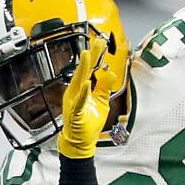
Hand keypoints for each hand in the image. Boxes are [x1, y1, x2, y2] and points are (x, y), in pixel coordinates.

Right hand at [58, 38, 117, 158]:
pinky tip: (87, 83)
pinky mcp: (76, 112)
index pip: (90, 69)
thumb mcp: (102, 102)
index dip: (95, 56)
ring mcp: (74, 101)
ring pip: (79, 81)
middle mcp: (76, 92)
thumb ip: (105, 87)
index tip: (101, 43)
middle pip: (84, 70)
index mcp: (82, 89)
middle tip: (97, 42)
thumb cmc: (88, 123)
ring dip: (84, 68)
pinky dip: (83, 92)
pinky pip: (80, 101)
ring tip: (88, 55)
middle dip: (91, 56)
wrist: (80, 141)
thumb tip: (110, 73)